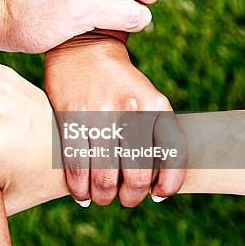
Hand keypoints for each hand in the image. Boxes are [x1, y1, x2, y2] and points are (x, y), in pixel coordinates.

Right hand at [44, 37, 186, 206]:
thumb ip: (155, 137)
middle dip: (131, 197)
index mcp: (156, 106)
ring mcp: (99, 113)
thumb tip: (155, 189)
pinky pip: (76, 166)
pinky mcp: (70, 116)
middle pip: (137, 175)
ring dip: (104, 196)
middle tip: (124, 198)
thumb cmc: (119, 84)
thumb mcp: (147, 100)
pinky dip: (79, 188)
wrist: (84, 47)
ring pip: (104, 176)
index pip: (174, 156)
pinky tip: (81, 194)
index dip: (169, 184)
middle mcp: (131, 109)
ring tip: (102, 197)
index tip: (158, 194)